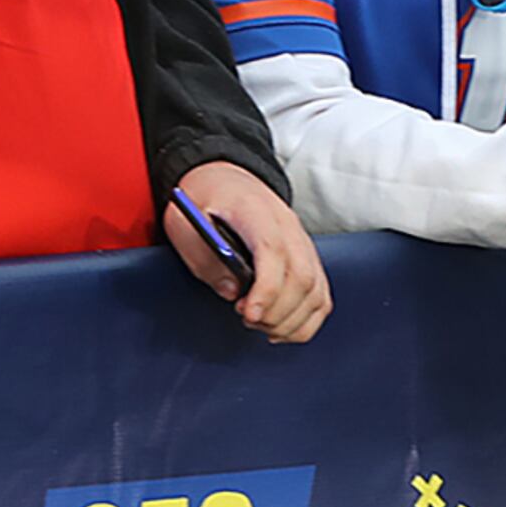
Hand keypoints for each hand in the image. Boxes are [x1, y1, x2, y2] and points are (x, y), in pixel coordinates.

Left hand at [167, 161, 328, 343]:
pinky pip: (321, 295)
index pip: (273, 251)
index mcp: (255, 210)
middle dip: (276, 312)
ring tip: (261, 324)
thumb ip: (205, 259)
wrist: (224, 179)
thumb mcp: (184, 224)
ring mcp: (302, 241)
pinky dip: (306, 319)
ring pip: (316, 291)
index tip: (248, 314)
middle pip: (301, 276)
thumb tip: (233, 292)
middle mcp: (287, 224)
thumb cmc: (203, 201)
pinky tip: (281, 327)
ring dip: (290, 320)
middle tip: (247, 319)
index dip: (266, 289)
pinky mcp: (307, 257)